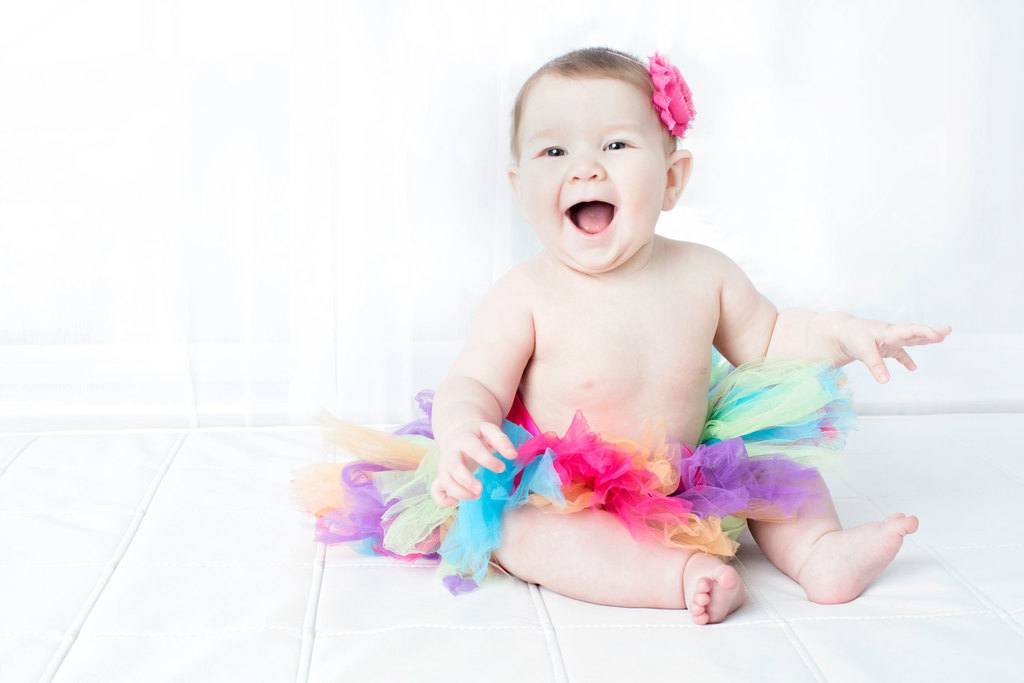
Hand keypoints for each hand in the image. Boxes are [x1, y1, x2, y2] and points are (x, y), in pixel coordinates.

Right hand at [430, 421, 518, 507]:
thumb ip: (501, 441)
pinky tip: (456, 502)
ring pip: (444, 480)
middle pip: (453, 467)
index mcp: (465, 439)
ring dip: (458, 492)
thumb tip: (513, 455)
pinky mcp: (441, 476)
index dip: (487, 460)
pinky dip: (442, 499)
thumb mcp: (489, 431)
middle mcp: (452, 452)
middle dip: (466, 480)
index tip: (502, 468)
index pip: (474, 448)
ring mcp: (444, 465)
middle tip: (480, 490)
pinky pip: (435, 490)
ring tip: (476, 496)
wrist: (458, 432)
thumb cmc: (478, 435)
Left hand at [833, 315, 951, 382]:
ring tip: (941, 338)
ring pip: (910, 340)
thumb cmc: (851, 337)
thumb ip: (875, 366)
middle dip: (930, 332)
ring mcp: (888, 340)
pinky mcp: (883, 347)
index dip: (924, 332)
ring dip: (924, 340)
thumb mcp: (863, 351)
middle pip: (914, 332)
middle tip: (947, 330)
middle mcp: (891, 334)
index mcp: (888, 331)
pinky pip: (898, 353)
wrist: (839, 332)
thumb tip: (885, 381)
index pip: (910, 330)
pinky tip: (913, 368)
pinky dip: (906, 360)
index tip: (937, 334)